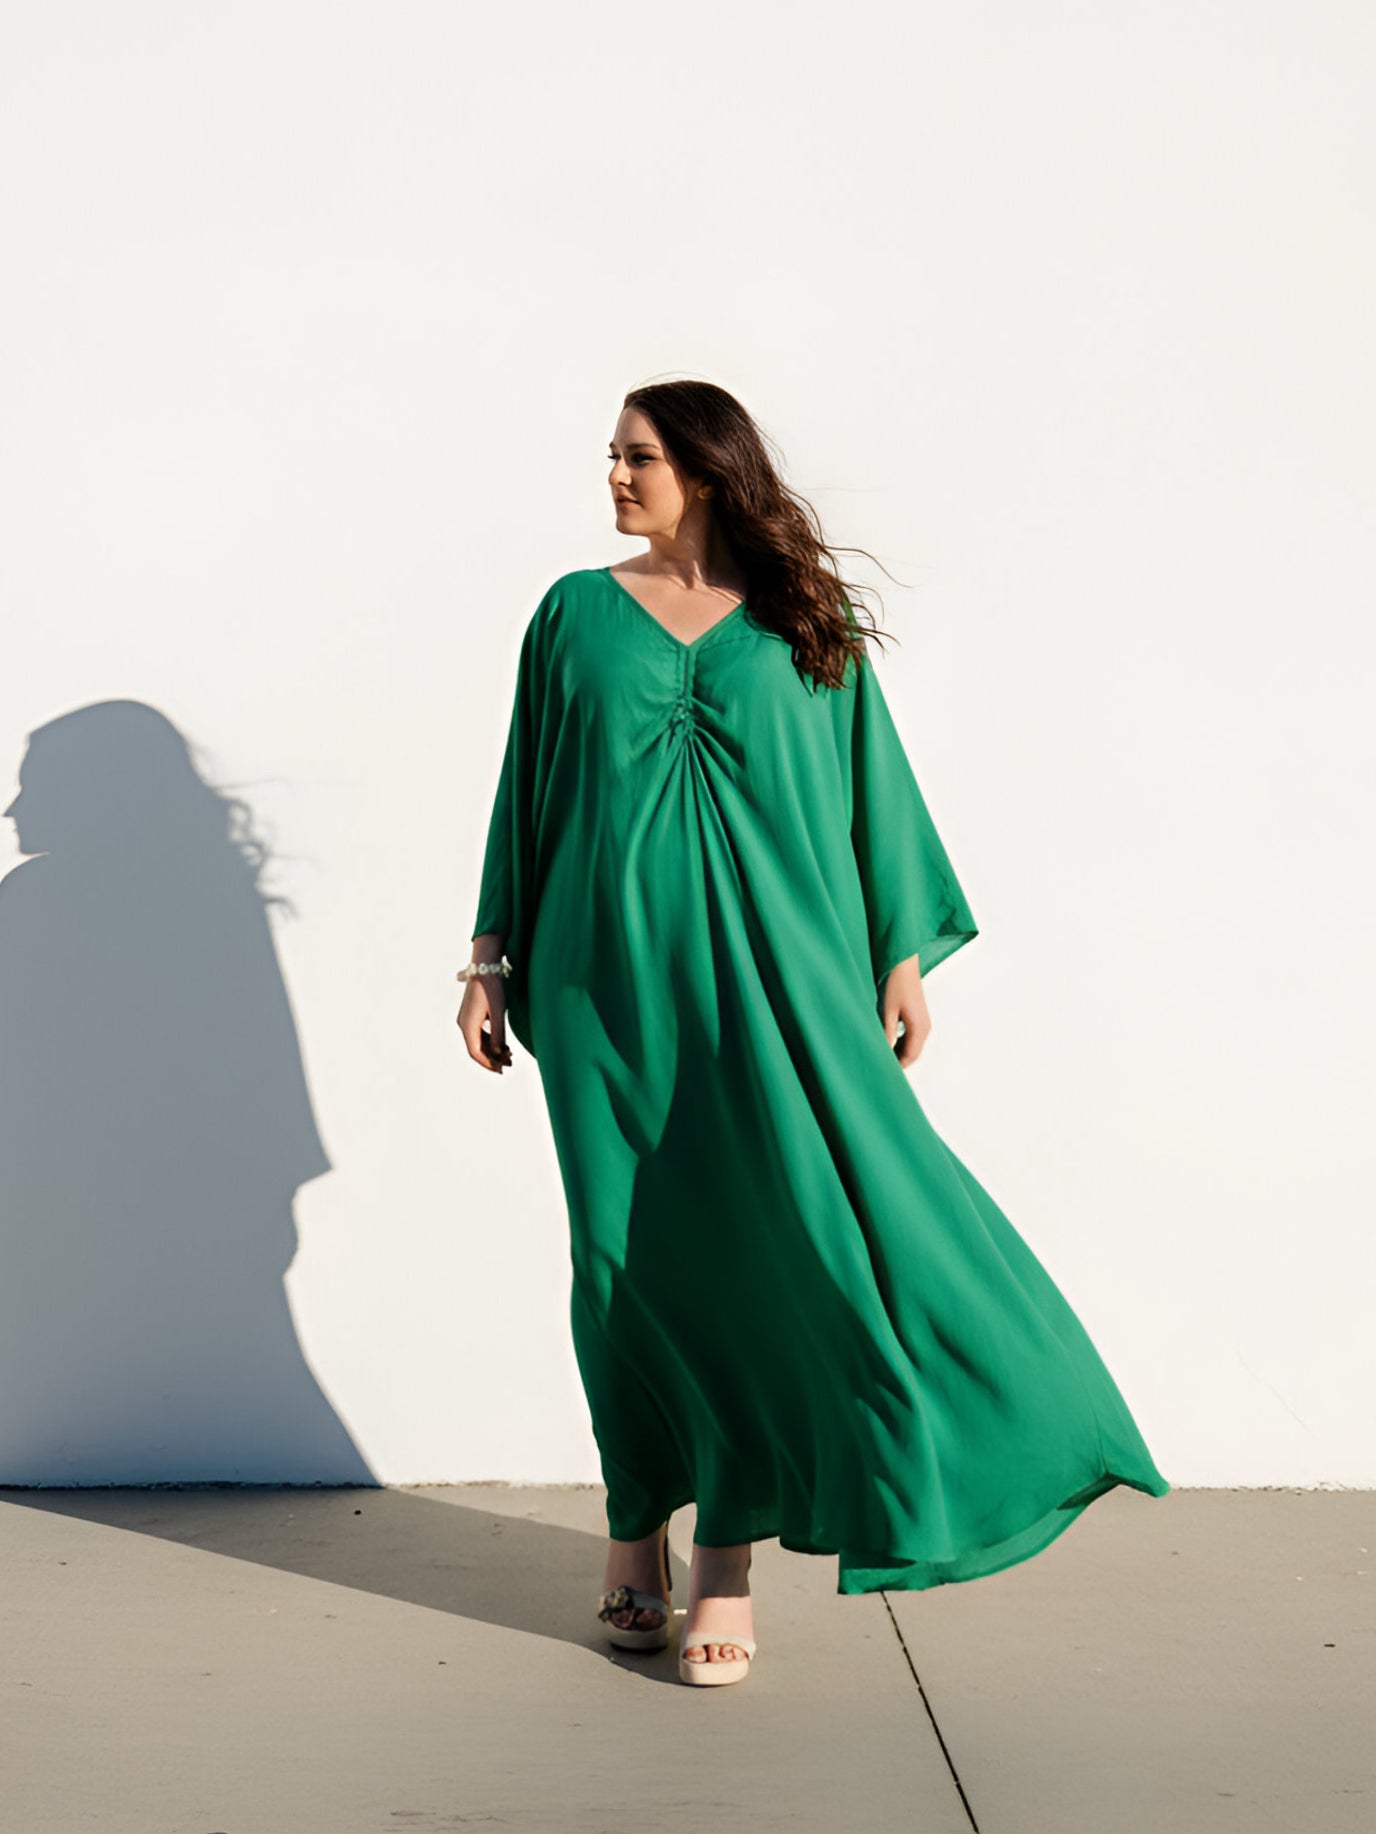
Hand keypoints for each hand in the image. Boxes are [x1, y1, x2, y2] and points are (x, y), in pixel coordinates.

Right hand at [457, 973, 513, 1074]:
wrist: (485, 967)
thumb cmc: (492, 988)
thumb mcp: (498, 1012)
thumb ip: (498, 1035)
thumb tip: (497, 1054)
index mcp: (467, 1025)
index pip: (475, 1052)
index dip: (488, 1064)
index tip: (501, 1070)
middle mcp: (464, 1023)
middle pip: (476, 1048)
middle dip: (492, 1058)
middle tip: (509, 1064)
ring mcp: (467, 1018)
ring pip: (478, 1041)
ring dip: (492, 1050)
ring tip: (509, 1055)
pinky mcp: (472, 1014)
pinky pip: (480, 1033)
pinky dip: (490, 1040)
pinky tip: (503, 1043)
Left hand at [880, 956, 930, 1070]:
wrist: (903, 962)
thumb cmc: (895, 983)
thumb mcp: (887, 1010)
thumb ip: (887, 1034)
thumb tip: (883, 1054)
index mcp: (919, 1028)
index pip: (910, 1057)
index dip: (897, 1068)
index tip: (882, 1073)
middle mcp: (925, 1027)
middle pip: (913, 1054)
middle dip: (898, 1062)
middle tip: (879, 1067)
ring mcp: (923, 1021)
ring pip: (912, 1046)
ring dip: (899, 1053)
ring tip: (881, 1056)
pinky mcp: (918, 1015)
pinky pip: (912, 1037)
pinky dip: (901, 1044)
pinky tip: (887, 1042)